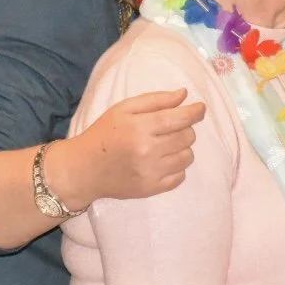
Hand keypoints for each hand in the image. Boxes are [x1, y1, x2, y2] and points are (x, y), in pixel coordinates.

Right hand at [51, 89, 205, 209]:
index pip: (179, 119)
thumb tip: (184, 95)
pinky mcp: (151, 189)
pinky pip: (180, 176)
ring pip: (187, 157)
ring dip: (182, 148)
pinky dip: (177, 167)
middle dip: (185, 128)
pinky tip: (163, 161)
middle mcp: (147, 151)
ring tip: (166, 145)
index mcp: (140, 128)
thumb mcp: (123, 108)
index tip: (200, 108)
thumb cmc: (104, 133)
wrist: (84, 169)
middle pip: (187, 137)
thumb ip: (155, 100)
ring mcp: (150, 173)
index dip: (195, 112)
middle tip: (171, 127)